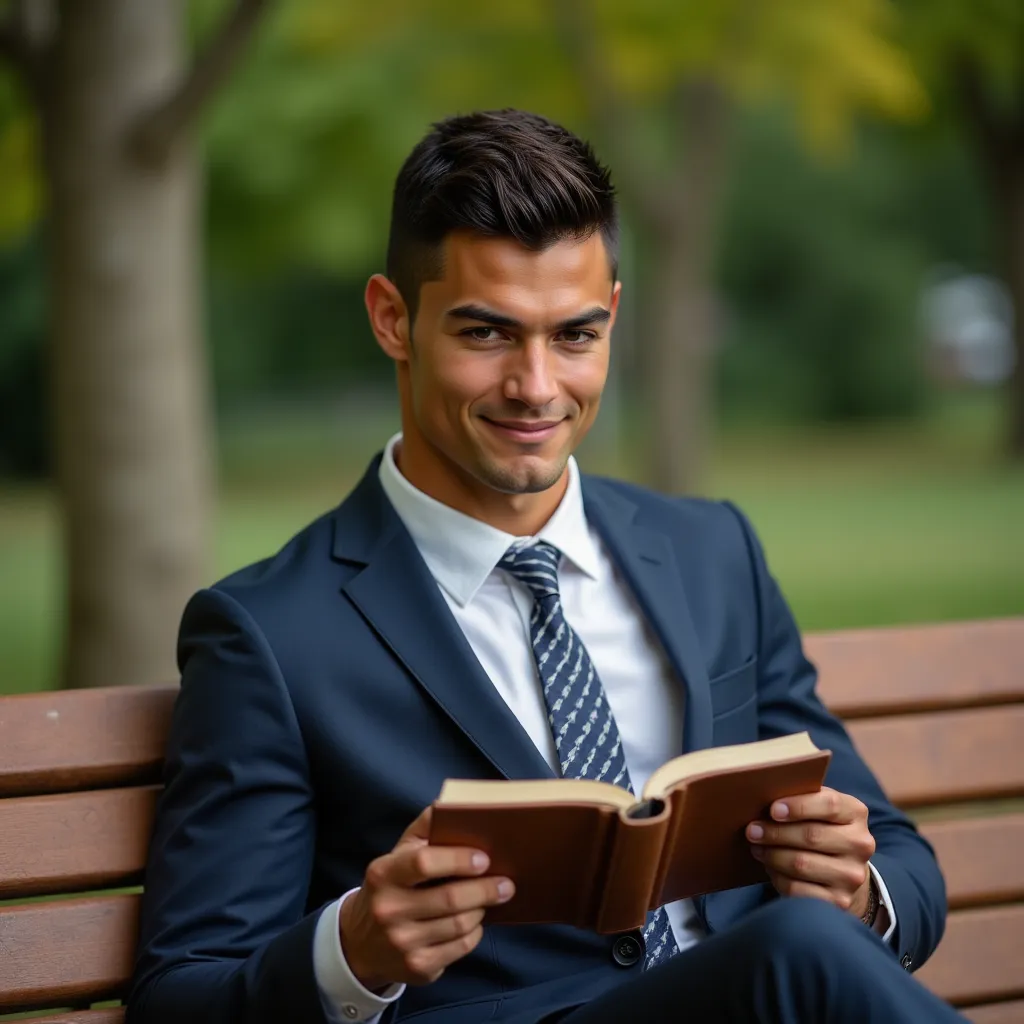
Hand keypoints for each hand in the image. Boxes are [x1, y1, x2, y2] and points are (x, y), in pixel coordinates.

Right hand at [340, 806, 514, 990]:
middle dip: (485, 889)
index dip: (458, 859)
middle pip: (450, 899)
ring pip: (460, 925)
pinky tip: (475, 921)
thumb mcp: (398, 853)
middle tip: (506, 883)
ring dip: (481, 909)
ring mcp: (402, 942)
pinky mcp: (417, 967)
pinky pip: (460, 947)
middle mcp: (389, 910)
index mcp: (383, 874)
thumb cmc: (391, 886)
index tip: (484, 858)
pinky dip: (475, 932)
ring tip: (491, 898)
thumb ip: (425, 826)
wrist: (360, 942)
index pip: (424, 862)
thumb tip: (455, 804)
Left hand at [746, 786, 875, 917]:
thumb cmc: (823, 829)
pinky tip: (770, 868)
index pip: (830, 804)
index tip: (773, 809)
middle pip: (811, 836)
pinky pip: (798, 889)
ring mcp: (852, 875)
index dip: (799, 806)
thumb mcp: (820, 809)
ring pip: (801, 864)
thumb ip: (802, 799)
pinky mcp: (840, 900)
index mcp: (856, 813)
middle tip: (752, 830)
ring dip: (772, 855)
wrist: (845, 871)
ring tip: (757, 848)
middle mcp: (860, 844)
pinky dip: (778, 877)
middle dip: (775, 832)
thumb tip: (765, 796)